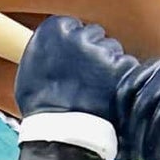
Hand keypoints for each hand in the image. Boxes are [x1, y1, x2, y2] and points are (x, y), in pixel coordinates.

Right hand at [13, 15, 133, 121]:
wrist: (61, 133)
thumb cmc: (42, 107)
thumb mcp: (31, 69)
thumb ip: (46, 49)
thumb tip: (56, 45)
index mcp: (53, 30)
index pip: (73, 26)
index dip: (74, 45)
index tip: (72, 61)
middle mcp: (79, 34)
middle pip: (95, 35)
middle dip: (93, 52)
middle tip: (85, 78)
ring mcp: (102, 50)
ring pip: (113, 50)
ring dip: (109, 65)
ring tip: (97, 90)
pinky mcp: (122, 66)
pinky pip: (128, 67)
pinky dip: (123, 79)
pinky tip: (110, 95)